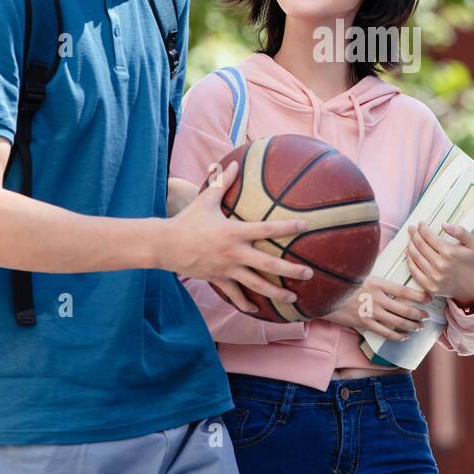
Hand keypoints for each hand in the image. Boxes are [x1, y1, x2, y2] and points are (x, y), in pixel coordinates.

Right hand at [163, 161, 310, 313]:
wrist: (165, 245)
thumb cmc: (187, 220)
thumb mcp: (205, 200)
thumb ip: (222, 182)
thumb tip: (234, 163)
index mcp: (234, 232)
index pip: (266, 229)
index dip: (287, 227)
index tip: (305, 226)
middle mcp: (234, 253)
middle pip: (268, 264)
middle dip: (290, 270)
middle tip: (308, 273)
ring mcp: (227, 269)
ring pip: (256, 284)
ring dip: (276, 292)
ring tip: (293, 297)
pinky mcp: (218, 280)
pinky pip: (235, 294)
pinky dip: (246, 304)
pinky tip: (259, 310)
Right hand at [323, 276, 432, 341]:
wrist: (325, 295)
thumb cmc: (344, 283)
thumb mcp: (362, 275)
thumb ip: (379, 281)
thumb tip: (393, 282)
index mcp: (378, 283)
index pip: (404, 291)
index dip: (419, 296)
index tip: (429, 298)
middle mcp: (377, 298)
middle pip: (405, 309)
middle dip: (419, 314)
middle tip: (426, 316)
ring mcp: (371, 312)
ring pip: (398, 323)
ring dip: (411, 326)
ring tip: (418, 327)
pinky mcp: (364, 324)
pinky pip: (385, 333)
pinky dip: (397, 336)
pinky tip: (403, 337)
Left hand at [404, 223, 473, 305]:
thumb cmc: (472, 263)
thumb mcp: (473, 243)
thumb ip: (460, 231)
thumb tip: (444, 225)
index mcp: (449, 252)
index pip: (429, 236)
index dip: (422, 228)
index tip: (420, 224)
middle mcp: (440, 265)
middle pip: (420, 245)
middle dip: (414, 235)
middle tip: (412, 229)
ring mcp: (434, 277)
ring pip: (415, 257)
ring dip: (410, 245)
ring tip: (410, 239)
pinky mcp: (430, 286)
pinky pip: (414, 272)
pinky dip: (409, 261)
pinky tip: (409, 253)